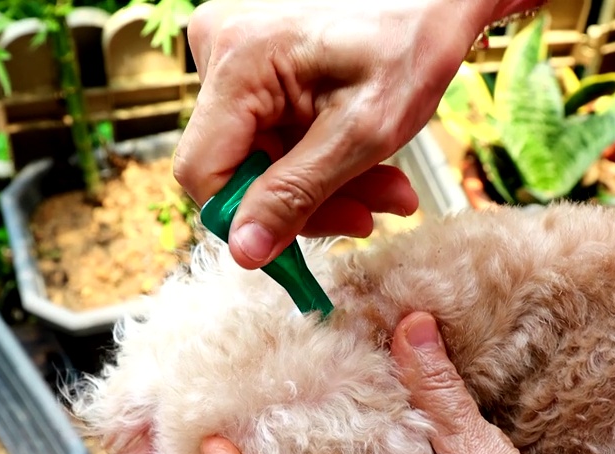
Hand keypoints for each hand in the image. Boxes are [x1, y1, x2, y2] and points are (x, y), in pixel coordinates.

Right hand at [173, 0, 501, 268]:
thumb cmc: (412, 42)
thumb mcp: (363, 132)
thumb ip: (296, 194)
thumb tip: (243, 251)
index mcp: (238, 60)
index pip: (202, 173)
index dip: (247, 221)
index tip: (299, 251)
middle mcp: (218, 46)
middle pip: (237, 165)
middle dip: (306, 201)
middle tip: (371, 215)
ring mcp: (233, 48)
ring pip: (259, 152)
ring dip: (323, 182)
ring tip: (388, 187)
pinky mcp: (252, 56)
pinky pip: (271, 128)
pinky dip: (319, 152)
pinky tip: (366, 156)